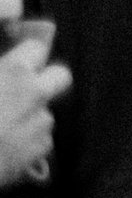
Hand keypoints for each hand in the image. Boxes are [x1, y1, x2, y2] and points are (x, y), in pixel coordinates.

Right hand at [0, 33, 70, 188]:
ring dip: (31, 114)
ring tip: (2, 125)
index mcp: (15, 72)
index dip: (27, 54)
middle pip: (61, 76)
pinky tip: (4, 145)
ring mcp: (42, 122)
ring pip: (46, 110)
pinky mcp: (42, 149)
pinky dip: (27, 140)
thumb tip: (3, 69)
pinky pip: (40, 138)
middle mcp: (36, 94)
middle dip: (47, 79)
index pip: (37, 48)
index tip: (18, 61)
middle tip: (26, 88)